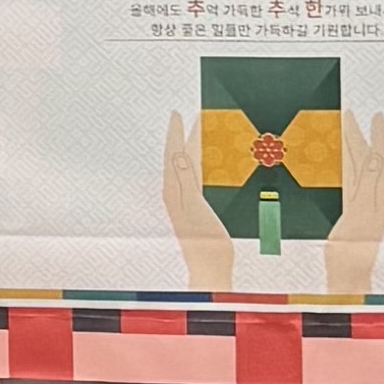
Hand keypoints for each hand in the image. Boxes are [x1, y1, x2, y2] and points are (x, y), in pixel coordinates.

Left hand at [157, 112, 236, 291]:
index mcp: (174, 189)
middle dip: (182, 137)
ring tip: (197, 135)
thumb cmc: (204, 241)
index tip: (177, 114)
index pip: (174, 153)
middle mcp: (175, 193)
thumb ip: (186, 178)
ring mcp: (184, 202)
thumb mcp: (194, 205)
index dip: (176, 132)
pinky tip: (205, 167)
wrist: (209, 268)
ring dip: (190, 149)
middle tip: (189, 119)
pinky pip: (194, 179)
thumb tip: (178, 151)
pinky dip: (198, 165)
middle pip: (178, 157)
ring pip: (186, 167)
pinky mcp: (194, 210)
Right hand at [322, 109, 383, 302]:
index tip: (376, 116)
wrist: (348, 276)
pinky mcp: (354, 211)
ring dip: (353, 148)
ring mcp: (365, 203)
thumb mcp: (361, 212)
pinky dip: (346, 165)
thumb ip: (368, 182)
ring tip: (346, 130)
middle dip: (361, 136)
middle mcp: (376, 195)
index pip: (380, 156)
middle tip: (353, 117)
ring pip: (358, 168)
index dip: (378, 136)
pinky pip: (351, 179)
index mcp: (381, 193)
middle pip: (368, 158)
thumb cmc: (354, 250)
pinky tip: (343, 161)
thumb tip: (374, 154)